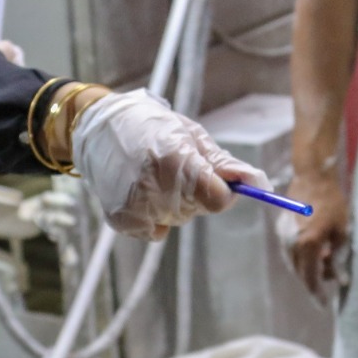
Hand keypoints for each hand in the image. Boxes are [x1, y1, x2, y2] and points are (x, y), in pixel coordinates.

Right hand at [73, 89, 265, 240]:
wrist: (98, 128)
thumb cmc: (151, 126)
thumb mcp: (190, 135)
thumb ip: (224, 164)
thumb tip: (259, 183)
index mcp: (175, 159)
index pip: (217, 199)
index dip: (222, 190)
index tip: (215, 179)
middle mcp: (154, 185)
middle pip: (198, 209)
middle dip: (196, 193)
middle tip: (174, 168)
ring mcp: (135, 205)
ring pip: (179, 220)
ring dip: (175, 204)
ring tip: (154, 177)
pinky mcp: (122, 220)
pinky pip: (156, 231)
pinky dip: (154, 217)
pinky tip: (141, 192)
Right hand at [287, 169, 349, 297]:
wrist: (312, 177)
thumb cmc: (332, 203)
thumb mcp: (341, 232)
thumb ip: (337, 258)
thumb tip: (339, 280)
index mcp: (308, 246)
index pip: (311, 279)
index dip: (317, 294)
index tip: (323, 305)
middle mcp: (292, 244)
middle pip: (300, 273)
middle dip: (314, 280)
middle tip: (330, 279)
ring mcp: (284, 237)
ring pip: (294, 263)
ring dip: (307, 268)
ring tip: (325, 263)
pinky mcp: (281, 229)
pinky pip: (290, 251)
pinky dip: (301, 256)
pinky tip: (315, 250)